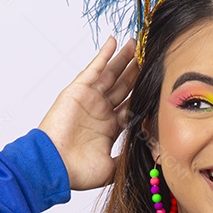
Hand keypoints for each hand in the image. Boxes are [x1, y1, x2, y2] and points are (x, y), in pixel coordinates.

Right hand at [38, 35, 137, 190]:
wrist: (54, 166)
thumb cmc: (77, 171)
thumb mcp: (112, 167)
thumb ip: (128, 158)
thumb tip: (149, 159)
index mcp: (110, 127)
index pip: (131, 105)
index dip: (144, 93)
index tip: (158, 82)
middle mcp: (101, 110)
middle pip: (124, 86)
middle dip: (136, 71)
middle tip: (150, 55)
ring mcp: (90, 99)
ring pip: (112, 74)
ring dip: (124, 58)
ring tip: (137, 44)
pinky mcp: (78, 90)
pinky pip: (94, 68)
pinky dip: (104, 54)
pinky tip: (114, 41)